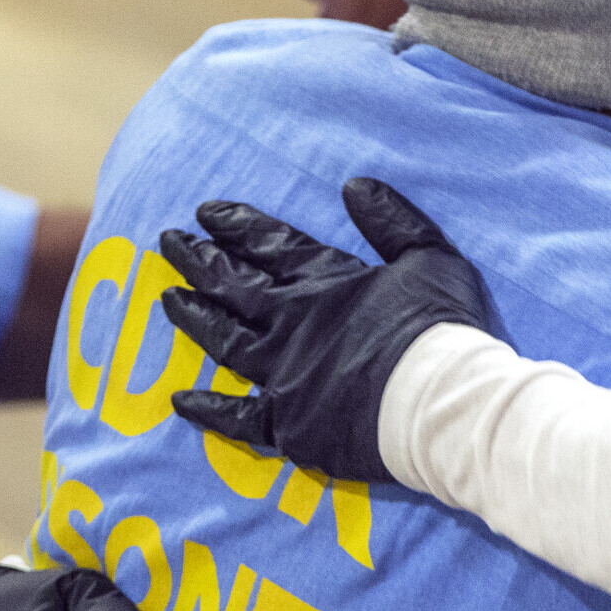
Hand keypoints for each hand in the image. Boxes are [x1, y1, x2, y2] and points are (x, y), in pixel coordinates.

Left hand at [161, 178, 495, 482]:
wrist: (441, 404)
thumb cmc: (442, 330)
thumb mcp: (430, 257)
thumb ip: (392, 221)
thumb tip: (354, 185)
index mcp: (325, 283)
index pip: (269, 245)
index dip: (236, 226)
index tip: (205, 212)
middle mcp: (291, 324)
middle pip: (232, 286)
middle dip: (199, 260)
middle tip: (168, 243)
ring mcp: (283, 375)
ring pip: (225, 341)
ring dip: (194, 317)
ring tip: (169, 299)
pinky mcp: (288, 425)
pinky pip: (237, 419)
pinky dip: (207, 411)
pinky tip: (179, 401)